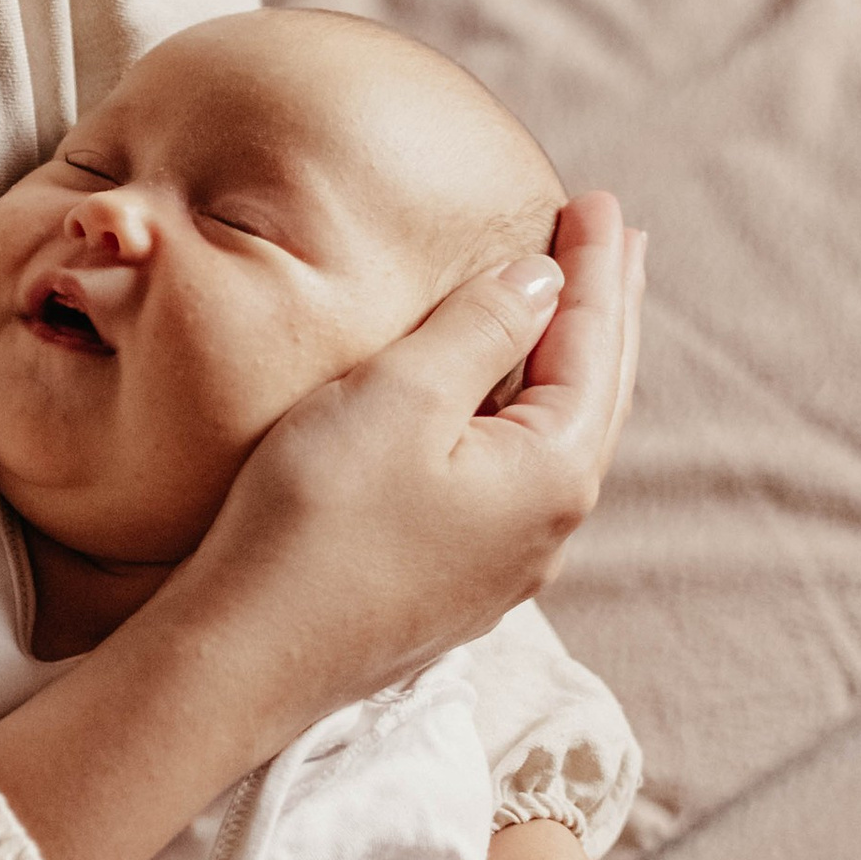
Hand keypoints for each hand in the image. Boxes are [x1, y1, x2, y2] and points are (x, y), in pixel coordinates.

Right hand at [177, 191, 645, 729]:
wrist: (245, 658)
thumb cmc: (314, 522)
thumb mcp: (399, 396)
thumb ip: (480, 326)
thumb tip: (541, 280)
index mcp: (552, 471)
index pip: (593, 344)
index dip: (593, 267)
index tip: (599, 201)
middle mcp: (547, 526)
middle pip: (593, 394)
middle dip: (602, 312)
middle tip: (616, 241)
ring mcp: (504, 563)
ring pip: (556, 438)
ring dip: (567, 365)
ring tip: (573, 312)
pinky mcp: (453, 584)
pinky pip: (515, 476)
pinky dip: (525, 415)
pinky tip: (508, 408)